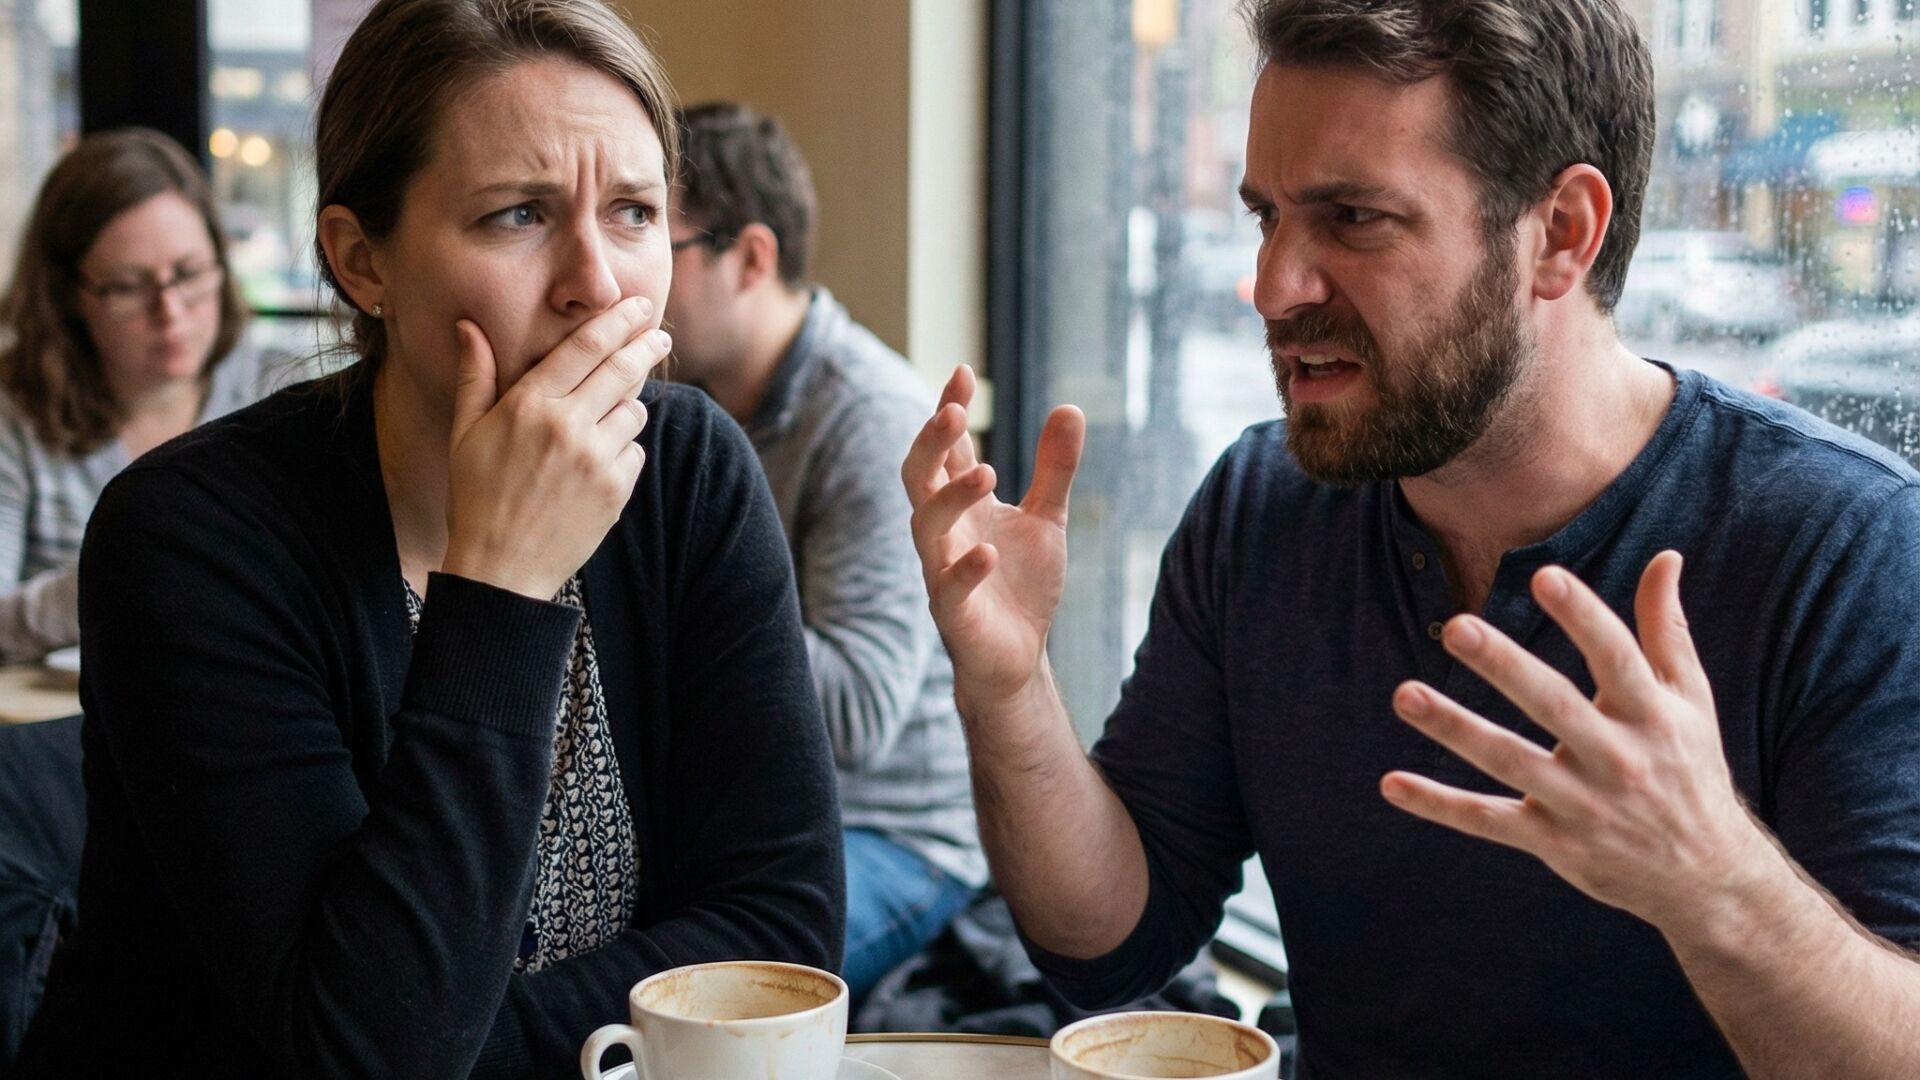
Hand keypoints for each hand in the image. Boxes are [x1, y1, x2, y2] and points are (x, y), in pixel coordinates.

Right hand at [441, 296, 666, 599]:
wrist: (501, 569)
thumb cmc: (476, 497)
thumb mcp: (464, 433)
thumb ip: (475, 376)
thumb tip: (468, 325)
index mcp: (529, 405)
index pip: (585, 347)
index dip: (617, 321)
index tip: (638, 306)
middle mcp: (567, 426)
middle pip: (623, 369)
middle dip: (646, 345)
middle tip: (660, 334)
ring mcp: (595, 459)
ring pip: (634, 411)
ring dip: (627, 406)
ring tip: (606, 418)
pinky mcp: (615, 489)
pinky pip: (635, 452)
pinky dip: (622, 451)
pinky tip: (597, 464)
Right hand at [900, 365, 1083, 713]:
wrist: (1016, 657)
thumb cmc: (1020, 586)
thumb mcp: (1045, 519)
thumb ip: (1053, 469)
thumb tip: (1070, 407)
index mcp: (961, 505)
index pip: (946, 449)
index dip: (947, 410)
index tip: (962, 373)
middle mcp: (944, 532)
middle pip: (918, 477)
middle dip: (930, 443)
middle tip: (952, 412)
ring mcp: (942, 571)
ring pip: (924, 527)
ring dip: (949, 498)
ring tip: (986, 474)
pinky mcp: (954, 614)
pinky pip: (947, 588)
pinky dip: (965, 569)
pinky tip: (989, 552)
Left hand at [1381, 551, 1776, 931]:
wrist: (1705, 875)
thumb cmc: (1689, 768)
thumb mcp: (1690, 700)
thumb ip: (1666, 629)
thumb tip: (1665, 556)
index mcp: (1652, 715)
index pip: (1615, 657)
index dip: (1582, 616)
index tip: (1543, 575)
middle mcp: (1617, 758)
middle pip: (1554, 705)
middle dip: (1506, 666)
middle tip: (1457, 626)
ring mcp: (1582, 804)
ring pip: (1510, 762)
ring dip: (1455, 729)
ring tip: (1404, 694)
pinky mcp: (1553, 841)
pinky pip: (1488, 822)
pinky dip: (1440, 805)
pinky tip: (1391, 783)